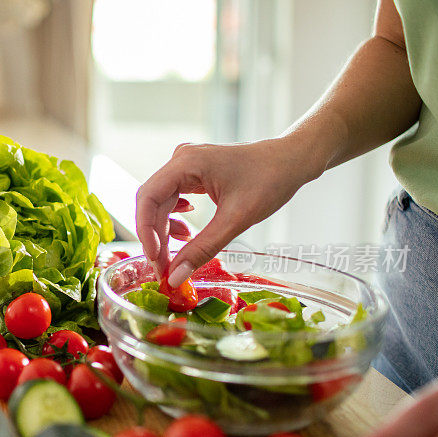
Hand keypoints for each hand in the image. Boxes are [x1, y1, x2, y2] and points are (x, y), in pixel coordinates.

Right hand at [135, 138, 322, 284]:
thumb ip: (203, 249)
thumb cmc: (270, 180)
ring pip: (161, 204)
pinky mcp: (193, 174)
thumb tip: (176, 276)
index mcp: (185, 163)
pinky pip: (173, 200)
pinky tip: (187, 233)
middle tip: (165, 269)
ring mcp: (186, 166)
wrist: (292, 160)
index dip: (145, 232)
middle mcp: (180, 161)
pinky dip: (175, 221)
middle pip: (151, 203)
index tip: (155, 259)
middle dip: (156, 238)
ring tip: (177, 255)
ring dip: (165, 232)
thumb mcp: (236, 219)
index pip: (147, 198)